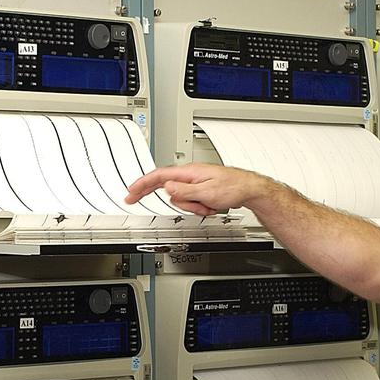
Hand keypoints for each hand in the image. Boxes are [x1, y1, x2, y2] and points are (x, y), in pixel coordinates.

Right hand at [125, 164, 272, 215]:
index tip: (131, 192)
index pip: (159, 177)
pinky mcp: (201, 190)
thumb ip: (184, 191)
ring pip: (182, 200)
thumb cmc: (232, 187)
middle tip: (180, 206)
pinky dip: (201, 207)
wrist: (248, 189)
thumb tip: (167, 188)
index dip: (142, 185)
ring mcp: (195, 183)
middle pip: (170, 191)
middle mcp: (190, 176)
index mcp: (188, 172)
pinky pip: (192, 202)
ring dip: (195, 207)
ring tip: (209, 205)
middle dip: (181, 203)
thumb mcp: (206, 192)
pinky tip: (212, 205)